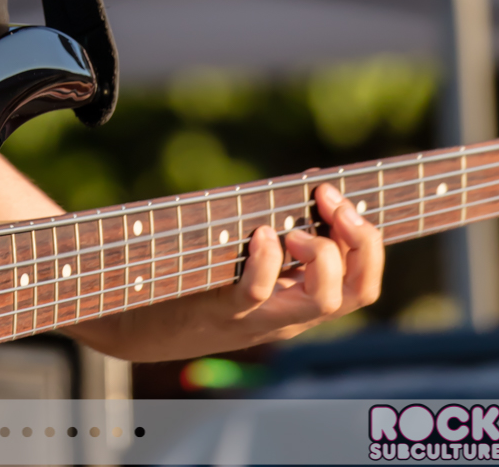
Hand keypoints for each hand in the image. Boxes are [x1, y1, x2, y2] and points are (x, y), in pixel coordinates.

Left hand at [66, 180, 383, 362]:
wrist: (129, 318)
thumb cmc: (188, 274)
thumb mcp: (241, 253)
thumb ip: (277, 226)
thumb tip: (312, 181)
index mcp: (297, 299)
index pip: (361, 282)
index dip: (368, 240)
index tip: (343, 195)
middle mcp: (288, 314)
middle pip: (356, 291)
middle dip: (360, 242)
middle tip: (331, 202)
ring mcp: (258, 318)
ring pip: (321, 301)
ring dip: (322, 255)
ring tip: (295, 229)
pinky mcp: (221, 312)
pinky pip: (256, 294)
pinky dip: (266, 261)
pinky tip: (259, 233)